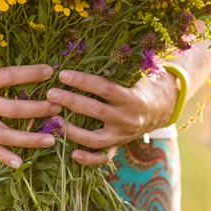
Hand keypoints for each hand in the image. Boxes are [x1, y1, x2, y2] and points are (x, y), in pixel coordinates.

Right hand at [0, 53, 61, 168]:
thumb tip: (13, 53)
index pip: (9, 77)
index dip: (31, 74)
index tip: (51, 70)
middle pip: (12, 110)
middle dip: (38, 109)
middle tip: (60, 106)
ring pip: (4, 135)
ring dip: (29, 139)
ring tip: (52, 139)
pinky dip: (4, 158)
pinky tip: (21, 164)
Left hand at [45, 70, 177, 165]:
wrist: (160, 110)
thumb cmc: (141, 86)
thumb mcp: (135, 75)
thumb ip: (117, 67)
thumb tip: (88, 51)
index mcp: (132, 98)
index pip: (105, 88)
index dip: (83, 81)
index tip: (63, 74)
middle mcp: (128, 119)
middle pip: (96, 111)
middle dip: (71, 102)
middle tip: (50, 94)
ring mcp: (122, 136)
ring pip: (95, 138)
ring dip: (72, 131)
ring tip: (52, 120)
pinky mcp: (118, 147)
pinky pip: (103, 157)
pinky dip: (88, 159)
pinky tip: (72, 153)